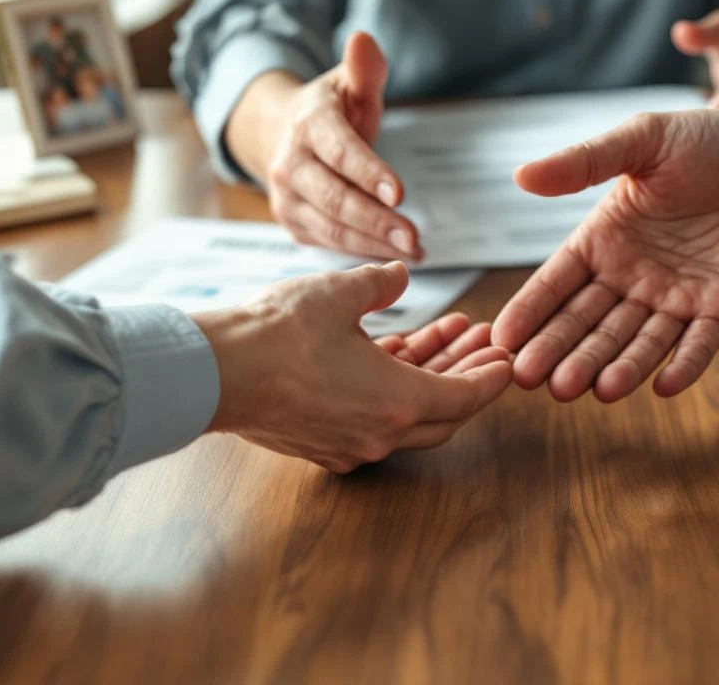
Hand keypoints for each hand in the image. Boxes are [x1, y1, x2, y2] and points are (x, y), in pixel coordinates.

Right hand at [194, 262, 511, 471]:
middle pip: (443, 410)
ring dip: (429, 373)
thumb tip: (398, 274)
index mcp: (397, 404)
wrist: (211, 373)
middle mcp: (379, 435)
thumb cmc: (277, 334)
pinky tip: (395, 346)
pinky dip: (390, 384)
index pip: (465, 398)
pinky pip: (373, 414)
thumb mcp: (340, 293)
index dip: (490, 376)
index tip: (507, 359)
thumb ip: (381, 282)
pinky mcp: (322, 440)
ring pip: (407, 412)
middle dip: (467, 372)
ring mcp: (348, 443)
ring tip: (449, 332)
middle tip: (486, 342)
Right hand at [226, 32, 421, 259]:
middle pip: (335, 198)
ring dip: (375, 244)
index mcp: (308, 125)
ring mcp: (288, 198)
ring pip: (333, 228)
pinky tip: (396, 256)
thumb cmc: (331, 112)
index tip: (399, 193)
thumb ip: (364, 70)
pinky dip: (364, 253)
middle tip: (414, 237)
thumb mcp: (349, 85)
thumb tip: (364, 40)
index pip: (340, 151)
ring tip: (415, 252)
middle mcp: (290, 164)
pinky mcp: (294, 224)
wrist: (282, 136)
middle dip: (376, 221)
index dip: (368, 172)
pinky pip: (330, 243)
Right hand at [491, 95, 718, 402]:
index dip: (530, 311)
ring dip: (612, 366)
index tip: (502, 340)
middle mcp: (633, 276)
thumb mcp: (643, 141)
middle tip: (533, 381)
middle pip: (588, 323)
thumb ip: (584, 162)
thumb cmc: (713, 139)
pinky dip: (682, 365)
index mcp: (606, 240)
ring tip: (588, 389)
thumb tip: (520, 176)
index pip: (557, 283)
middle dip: (561, 351)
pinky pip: (698, 345)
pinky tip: (661, 386)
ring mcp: (676, 298)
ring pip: (636, 341)